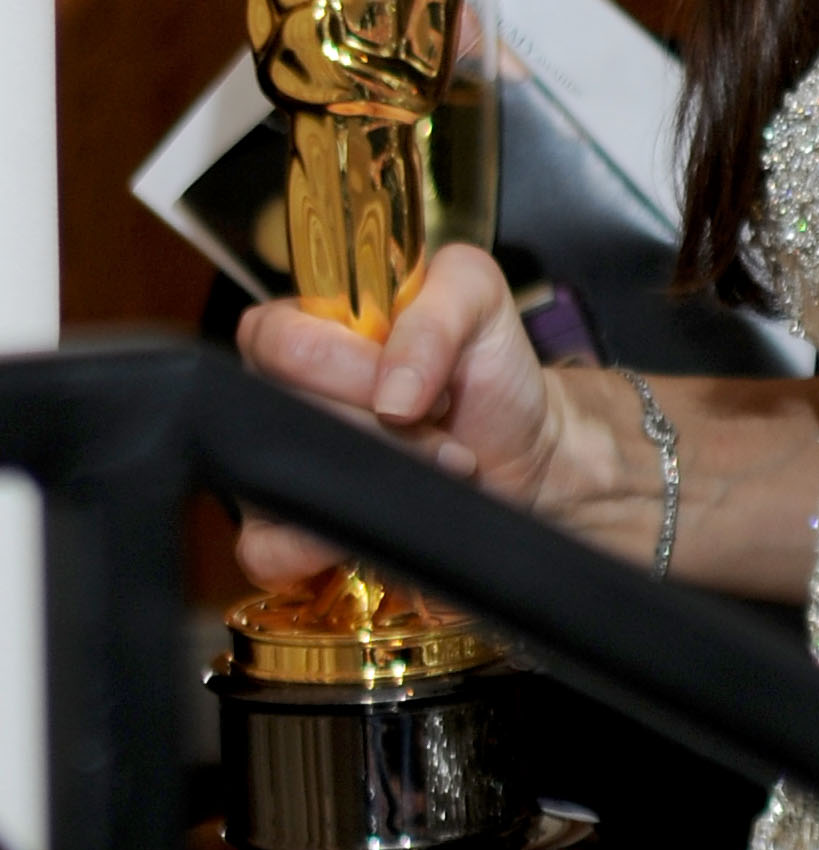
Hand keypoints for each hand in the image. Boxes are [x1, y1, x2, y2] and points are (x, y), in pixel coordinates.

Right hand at [234, 243, 558, 588]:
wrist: (521, 453)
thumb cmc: (486, 370)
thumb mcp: (479, 301)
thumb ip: (435, 315)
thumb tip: (389, 395)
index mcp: (306, 323)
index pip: (282, 341)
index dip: (352, 367)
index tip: (428, 385)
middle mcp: (276, 390)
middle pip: (285, 414)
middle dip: (383, 427)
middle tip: (443, 420)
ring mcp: (275, 463)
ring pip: (282, 482)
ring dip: (376, 480)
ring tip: (440, 466)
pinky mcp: (286, 533)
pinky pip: (266, 549)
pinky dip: (328, 543)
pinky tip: (389, 517)